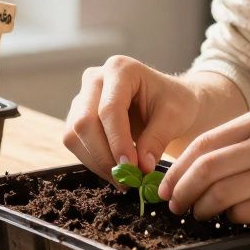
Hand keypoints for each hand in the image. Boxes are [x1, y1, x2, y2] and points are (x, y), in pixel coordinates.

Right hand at [62, 56, 201, 180]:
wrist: (168, 102)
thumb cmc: (174, 103)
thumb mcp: (175, 117)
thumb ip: (157, 139)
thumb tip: (142, 167)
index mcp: (120, 69)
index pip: (109, 109)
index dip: (117, 141)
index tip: (130, 168)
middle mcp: (95, 79)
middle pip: (85, 122)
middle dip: (104, 155)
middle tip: (126, 180)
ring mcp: (82, 97)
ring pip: (74, 135)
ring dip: (96, 162)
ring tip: (123, 179)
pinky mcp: (77, 116)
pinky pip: (75, 142)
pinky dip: (93, 161)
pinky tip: (114, 170)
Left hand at [158, 107, 249, 222]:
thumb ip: (244, 143)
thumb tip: (196, 167)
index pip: (204, 143)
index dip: (178, 168)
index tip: (166, 185)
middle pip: (206, 168)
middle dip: (182, 190)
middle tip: (174, 205)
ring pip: (223, 193)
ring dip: (202, 209)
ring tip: (197, 215)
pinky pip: (247, 212)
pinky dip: (231, 219)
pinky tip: (230, 220)